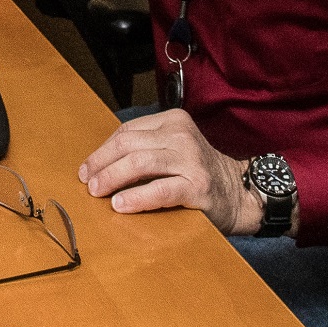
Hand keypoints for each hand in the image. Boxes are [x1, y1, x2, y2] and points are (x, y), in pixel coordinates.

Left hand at [76, 109, 259, 234]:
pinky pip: (159, 190)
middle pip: (128, 145)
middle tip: (88, 183)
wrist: (240, 193)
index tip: (87, 169)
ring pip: (139, 163)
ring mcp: (191, 159)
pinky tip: (121, 205)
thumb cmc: (198, 173)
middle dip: (101, 164)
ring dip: (112, 178)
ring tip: (98, 192)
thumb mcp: (173, 149)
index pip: (126, 132)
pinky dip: (136, 198)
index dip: (102, 151)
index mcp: (173, 121)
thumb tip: (98, 166)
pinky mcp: (197, 186)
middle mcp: (181, 135)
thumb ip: (145, 149)